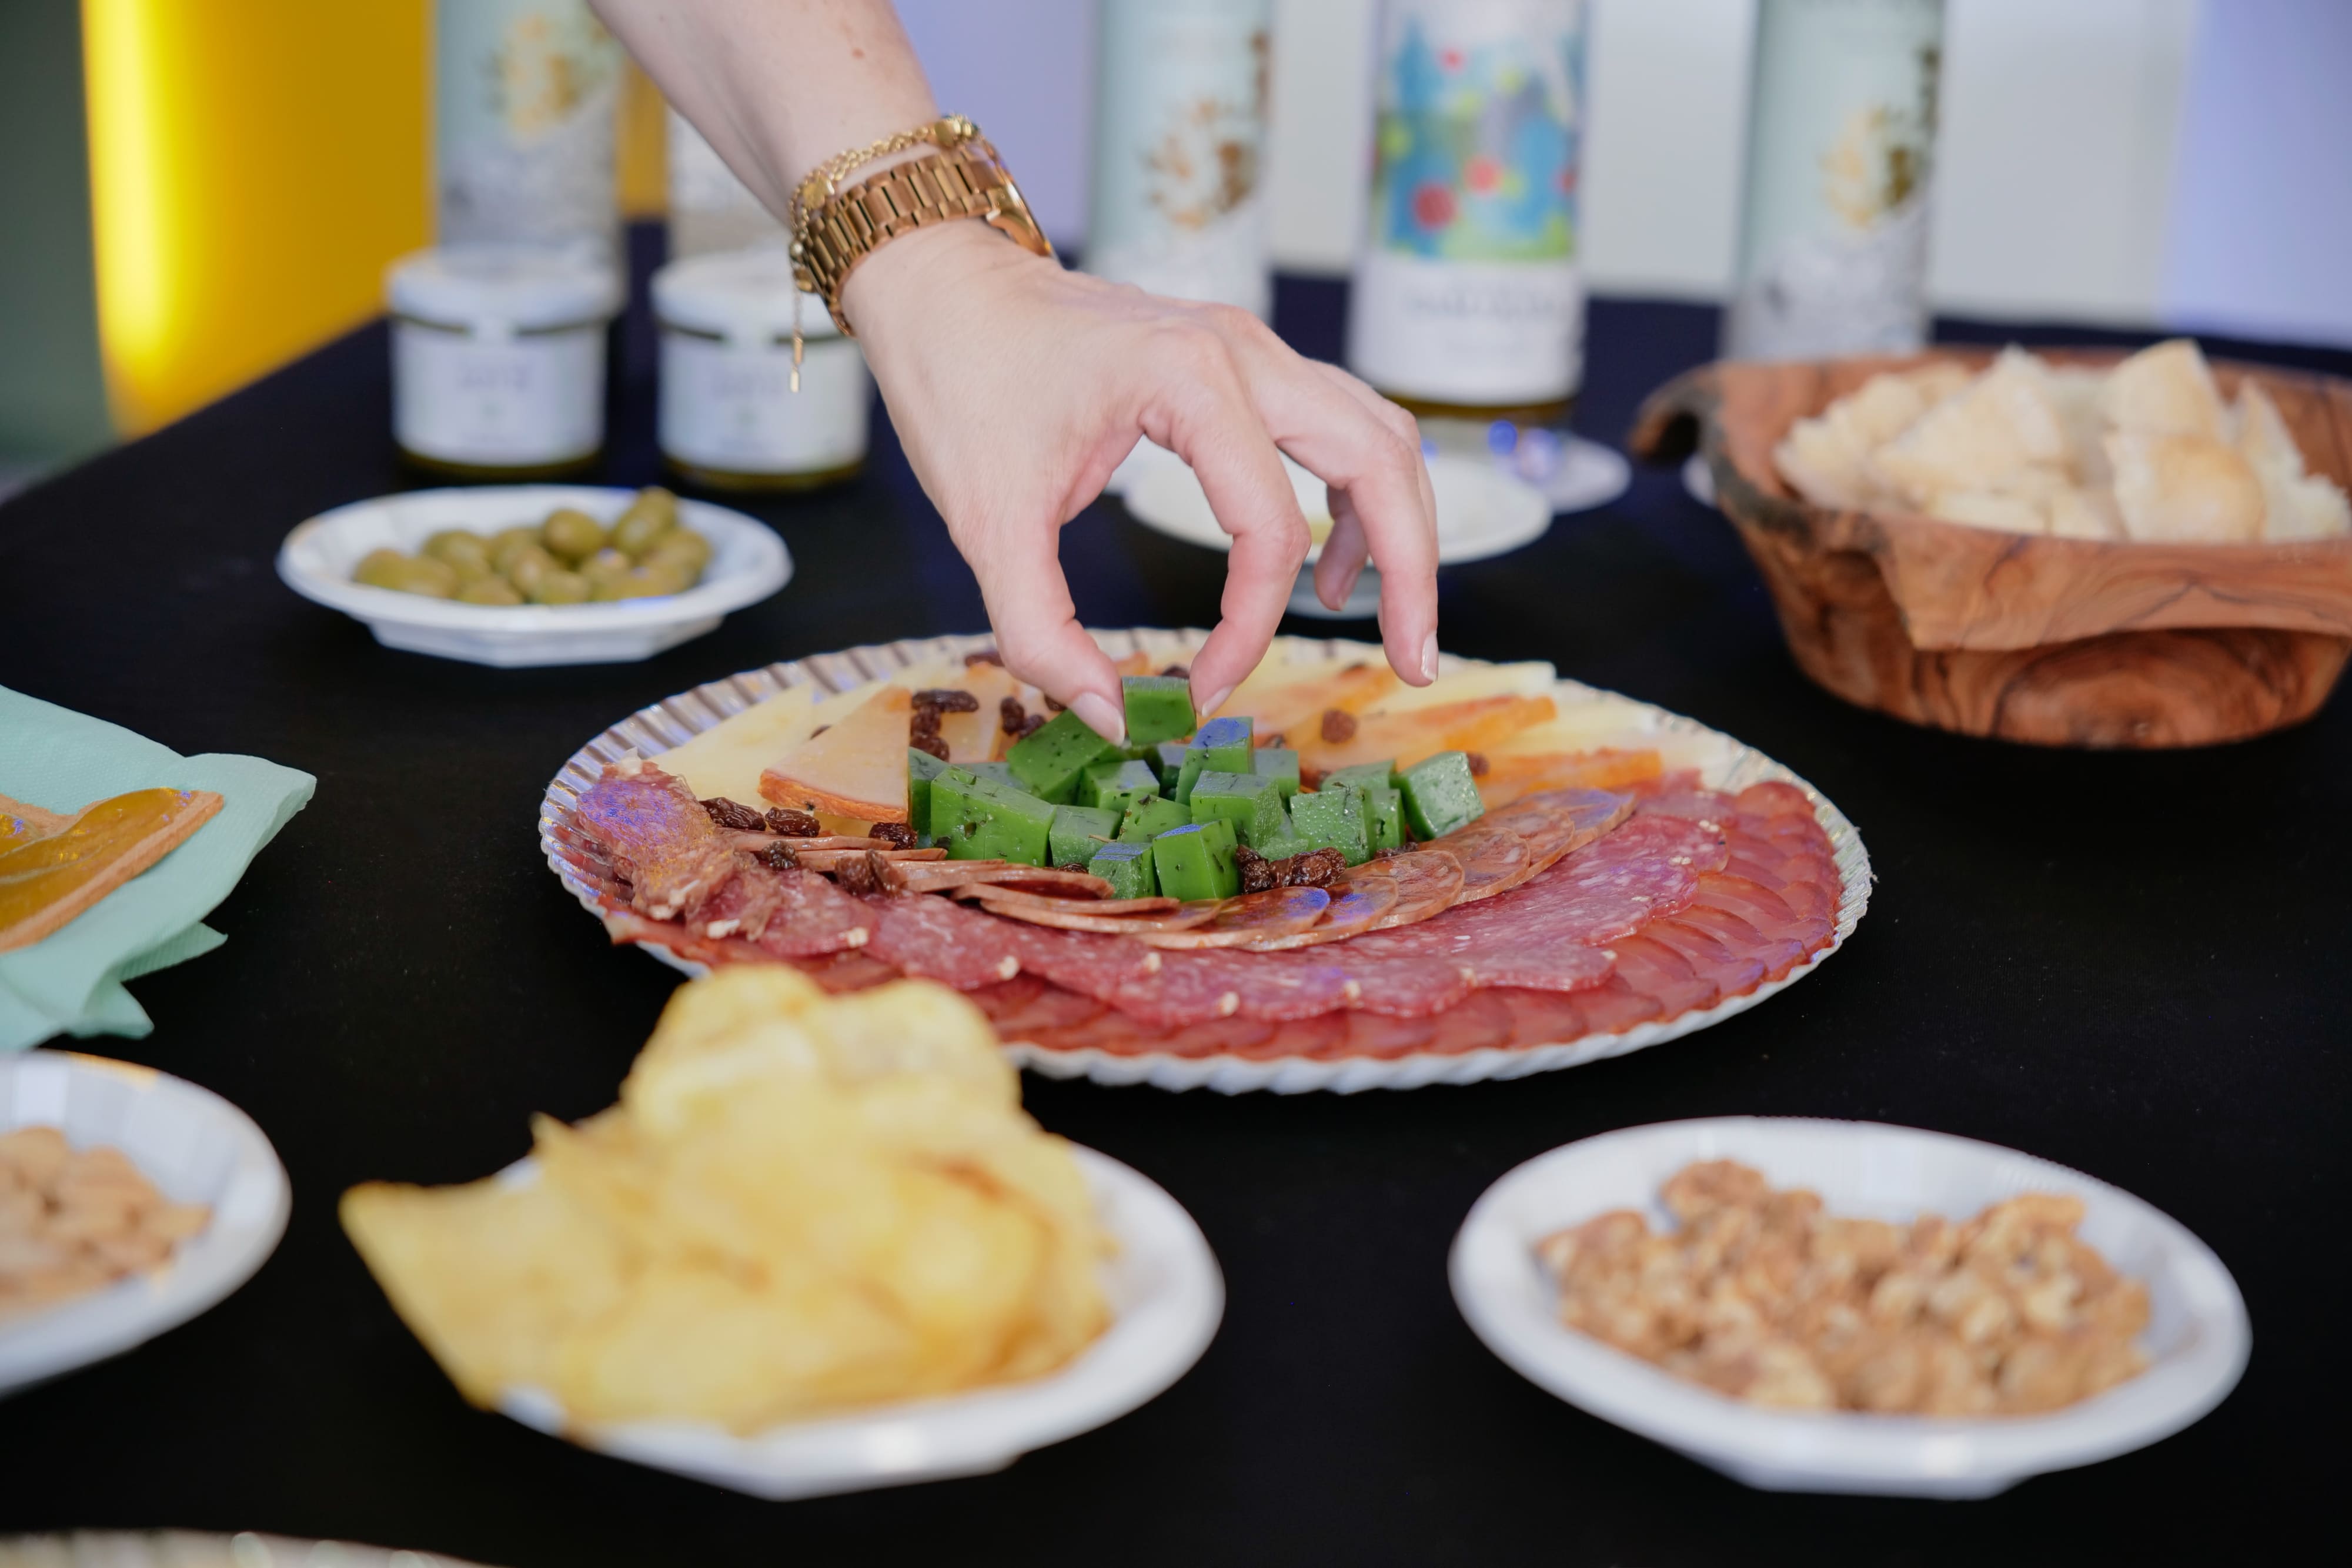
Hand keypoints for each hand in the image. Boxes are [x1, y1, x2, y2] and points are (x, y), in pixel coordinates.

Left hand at [845, 221, 1439, 742]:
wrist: (941, 287)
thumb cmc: (960, 385)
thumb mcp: (986, 526)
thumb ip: (1043, 635)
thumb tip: (1115, 719)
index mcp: (1189, 379)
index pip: (1268, 529)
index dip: (1248, 631)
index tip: (1199, 692)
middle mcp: (1244, 350)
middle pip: (1383, 461)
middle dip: (1413, 573)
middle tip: (1416, 664)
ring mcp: (1253, 347)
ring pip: (1381, 435)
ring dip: (1402, 528)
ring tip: (1389, 622)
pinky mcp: (1244, 360)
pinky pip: (1342, 422)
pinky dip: (1359, 494)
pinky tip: (1324, 566)